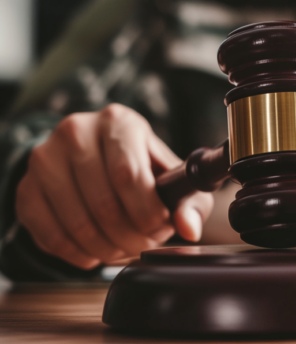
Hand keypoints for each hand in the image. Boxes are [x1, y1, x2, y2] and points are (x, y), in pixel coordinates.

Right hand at [16, 103, 213, 268]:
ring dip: (107, 249)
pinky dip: (78, 254)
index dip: (147, 212)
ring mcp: (44, 158)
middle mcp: (76, 131)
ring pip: (77, 223)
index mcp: (118, 121)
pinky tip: (97, 253)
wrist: (98, 160)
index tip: (160, 227)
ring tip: (125, 249)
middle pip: (104, 203)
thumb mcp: (174, 179)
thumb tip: (189, 227)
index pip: (128, 175)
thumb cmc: (144, 169)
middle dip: (131, 236)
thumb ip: (189, 202)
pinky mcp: (26, 188)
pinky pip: (51, 235)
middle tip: (145, 244)